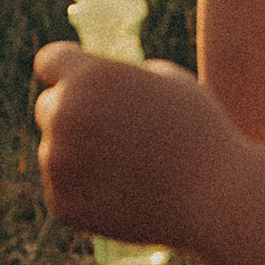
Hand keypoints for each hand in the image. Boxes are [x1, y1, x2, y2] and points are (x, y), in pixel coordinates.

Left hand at [32, 42, 244, 251]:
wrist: (215, 196)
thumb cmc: (202, 133)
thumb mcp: (171, 81)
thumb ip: (127, 76)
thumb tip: (106, 84)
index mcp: (88, 77)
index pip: (50, 61)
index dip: (66, 71)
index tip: (78, 83)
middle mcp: (63, 115)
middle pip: (49, 107)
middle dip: (73, 115)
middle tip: (111, 132)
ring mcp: (58, 163)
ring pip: (55, 151)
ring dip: (79, 155)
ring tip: (129, 168)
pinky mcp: (61, 203)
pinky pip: (64, 189)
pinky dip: (85, 192)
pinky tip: (124, 194)